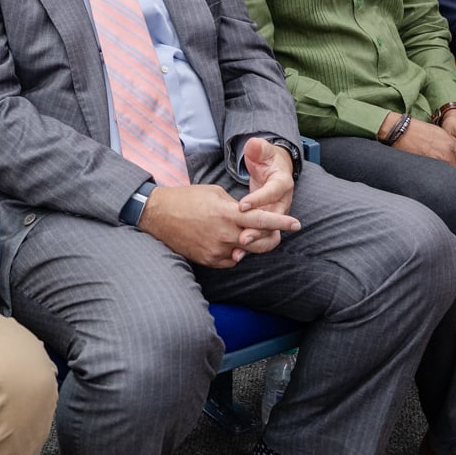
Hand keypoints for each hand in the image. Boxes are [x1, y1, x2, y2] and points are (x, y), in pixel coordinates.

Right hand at [140, 182, 300, 267]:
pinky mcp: (208, 260)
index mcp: (228, 213)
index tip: (296, 224)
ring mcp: (216, 250)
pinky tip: (227, 241)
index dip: (281, 223)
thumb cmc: (187, 199)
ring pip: (245, 253)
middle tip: (275, 233)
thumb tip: (250, 216)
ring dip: (249, 244)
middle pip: (259, 243)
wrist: (158, 214)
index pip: (262, 221)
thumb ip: (236, 206)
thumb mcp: (215, 193)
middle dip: (271, 239)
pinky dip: (234, 252)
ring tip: (242, 233)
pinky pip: (230, 260)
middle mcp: (225, 234)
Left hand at [237, 138, 295, 253]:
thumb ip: (258, 148)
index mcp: (283, 182)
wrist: (274, 169)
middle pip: (273, 217)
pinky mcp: (269, 221)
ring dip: (255, 240)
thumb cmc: (266, 159)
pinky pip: (263, 234)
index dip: (258, 200)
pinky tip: (238, 252)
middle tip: (243, 238)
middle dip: (258, 229)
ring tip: (239, 249)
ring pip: (269, 230)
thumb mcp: (263, 150)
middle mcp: (283, 200)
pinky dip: (252, 244)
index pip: (272, 192)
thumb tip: (253, 144)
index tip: (242, 205)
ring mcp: (277, 212)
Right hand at [388, 113, 455, 187]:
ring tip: (443, 170)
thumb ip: (454, 147)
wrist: (402, 131)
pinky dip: (439, 177)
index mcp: (454, 148)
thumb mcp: (443, 136)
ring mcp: (436, 164)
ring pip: (450, 177)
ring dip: (451, 178)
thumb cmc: (422, 131)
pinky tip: (434, 173)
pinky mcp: (427, 169)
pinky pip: (438, 177)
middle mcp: (447, 158)